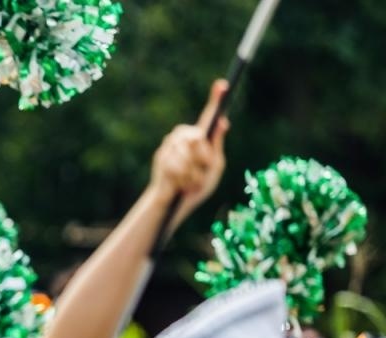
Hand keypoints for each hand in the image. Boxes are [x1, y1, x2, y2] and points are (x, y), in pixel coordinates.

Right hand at [149, 80, 229, 216]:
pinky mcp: (161, 156)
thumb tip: (224, 121)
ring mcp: (171, 145)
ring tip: (190, 183)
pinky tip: (179, 185)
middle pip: (198, 137)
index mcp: (202, 138)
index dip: (216, 99)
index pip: (209, 116)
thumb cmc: (198, 187)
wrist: (174, 205)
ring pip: (187, 154)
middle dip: (203, 158)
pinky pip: (176, 164)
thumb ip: (217, 146)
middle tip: (202, 172)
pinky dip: (182, 178)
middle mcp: (185, 136)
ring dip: (192, 174)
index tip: (223, 84)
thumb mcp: (215, 167)